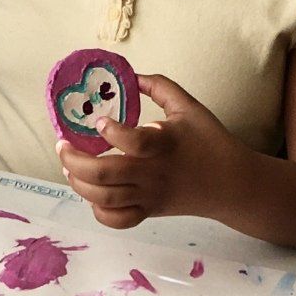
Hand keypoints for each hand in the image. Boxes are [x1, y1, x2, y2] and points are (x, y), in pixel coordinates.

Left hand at [57, 74, 250, 229]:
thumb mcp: (189, 106)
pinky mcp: (149, 211)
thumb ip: (159, 86)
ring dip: (79, 184)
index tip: (99, 121)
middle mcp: (153, 172)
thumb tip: (131, 75)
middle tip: (63, 146)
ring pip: (104, 198)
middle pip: (105, 174)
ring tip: (69, 168)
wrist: (232, 183)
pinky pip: (118, 220)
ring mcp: (149, 195)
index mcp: (164, 144)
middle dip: (75, 161)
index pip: (132, 141)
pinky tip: (92, 195)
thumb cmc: (210, 140)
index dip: (110, 131)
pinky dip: (99, 211)